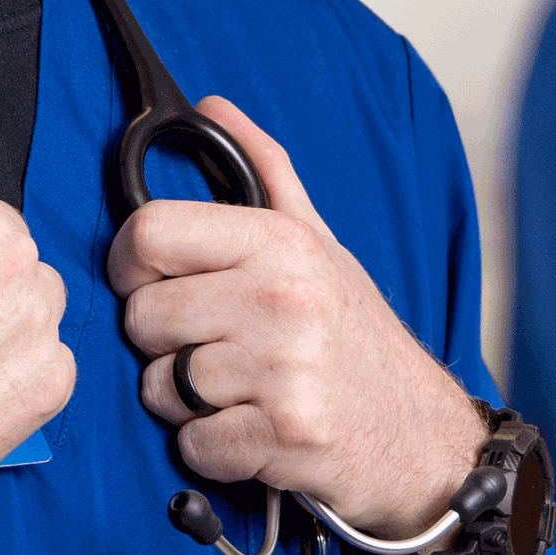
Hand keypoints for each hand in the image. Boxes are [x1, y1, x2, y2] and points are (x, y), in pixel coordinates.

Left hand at [106, 98, 482, 536]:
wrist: (423, 435)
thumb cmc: (357, 337)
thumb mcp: (319, 242)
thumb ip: (263, 171)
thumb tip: (212, 106)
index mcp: (280, 243)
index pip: (148, 232)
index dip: (132, 264)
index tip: (153, 283)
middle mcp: (281, 298)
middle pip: (143, 316)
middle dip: (165, 342)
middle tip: (217, 348)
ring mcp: (283, 369)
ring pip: (160, 386)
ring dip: (187, 401)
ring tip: (242, 390)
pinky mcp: (283, 434)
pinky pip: (193, 443)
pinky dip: (213, 447)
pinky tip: (254, 430)